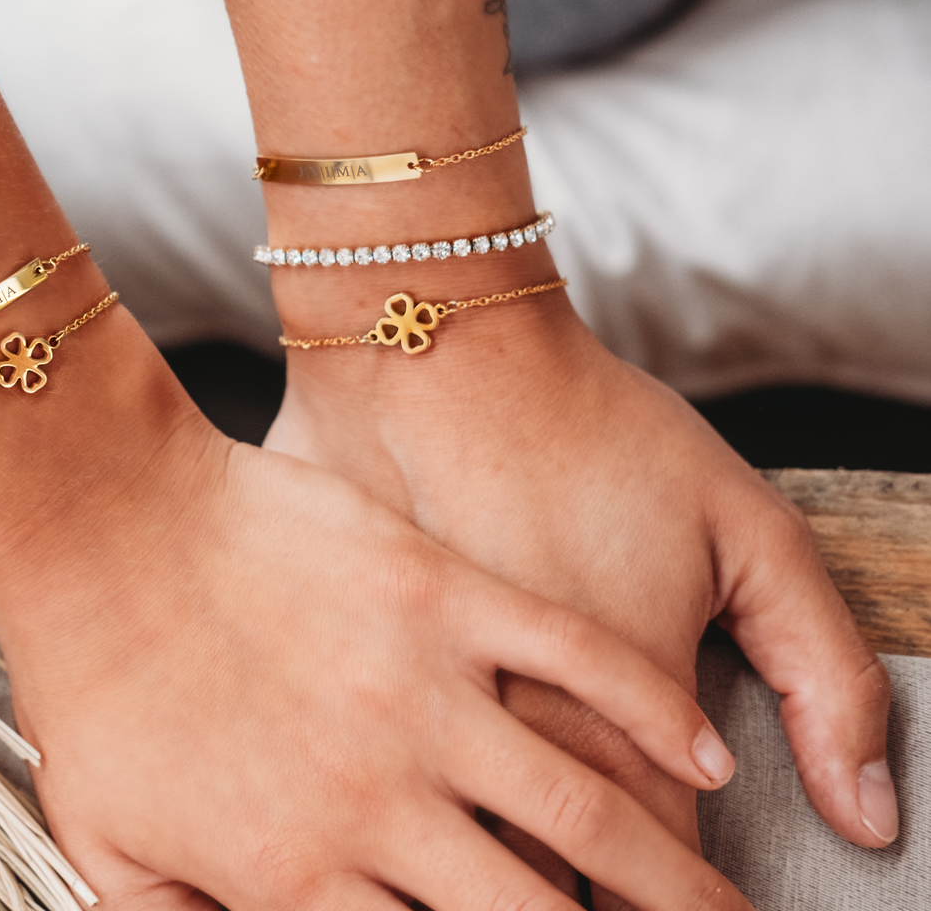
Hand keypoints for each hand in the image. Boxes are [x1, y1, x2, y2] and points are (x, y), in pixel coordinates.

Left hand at [0, 308, 755, 910]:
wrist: (101, 519)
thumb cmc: (91, 674)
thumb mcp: (104, 840)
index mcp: (294, 872)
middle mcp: (376, 799)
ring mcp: (418, 690)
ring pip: (587, 808)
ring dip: (676, 872)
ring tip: (728, 908)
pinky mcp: (442, 592)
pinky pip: (576, 661)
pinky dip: (651, 710)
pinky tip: (703, 753)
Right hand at [266, 277, 896, 903]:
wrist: (428, 358)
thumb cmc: (590, 435)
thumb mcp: (749, 531)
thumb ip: (827, 678)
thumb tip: (866, 817)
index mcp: (617, 738)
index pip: (671, 899)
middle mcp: (508, 761)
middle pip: (559, 910)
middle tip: (618, 907)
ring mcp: (407, 736)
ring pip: (463, 883)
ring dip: (506, 897)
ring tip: (534, 893)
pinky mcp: (347, 695)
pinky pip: (373, 812)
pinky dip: (409, 847)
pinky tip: (424, 845)